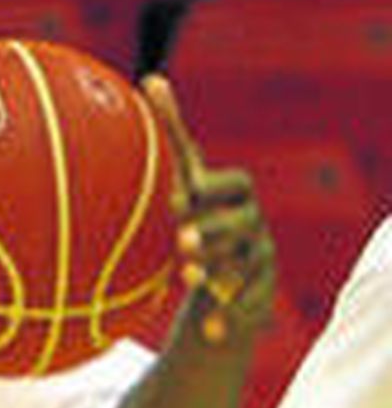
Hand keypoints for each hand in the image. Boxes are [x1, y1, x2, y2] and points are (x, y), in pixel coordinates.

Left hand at [141, 74, 276, 345]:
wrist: (217, 279)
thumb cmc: (194, 219)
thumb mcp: (181, 180)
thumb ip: (171, 136)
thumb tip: (151, 77)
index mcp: (231, 197)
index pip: (230, 185)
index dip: (208, 191)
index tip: (176, 199)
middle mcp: (250, 225)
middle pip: (241, 224)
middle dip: (214, 231)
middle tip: (182, 240)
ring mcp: (256, 260)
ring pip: (244, 264)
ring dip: (215, 271)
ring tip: (187, 276)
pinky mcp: (256, 295)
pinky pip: (246, 305)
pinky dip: (224, 316)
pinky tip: (206, 330)